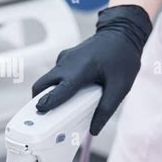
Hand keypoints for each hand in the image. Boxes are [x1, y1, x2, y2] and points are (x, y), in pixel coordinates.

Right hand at [32, 4, 151, 134]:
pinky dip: (58, 86)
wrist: (122, 32)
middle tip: (43, 118)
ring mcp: (64, 59)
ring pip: (48, 80)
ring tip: (60, 109)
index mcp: (81, 69)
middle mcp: (67, 63)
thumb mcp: (121, 86)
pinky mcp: (65, 58)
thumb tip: (94, 129)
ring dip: (50, 94)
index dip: (49, 101)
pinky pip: (56, 75)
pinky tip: (72, 93)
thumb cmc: (122, 57)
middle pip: (43, 84)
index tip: (38, 110)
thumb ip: (107, 108)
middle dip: (39, 100)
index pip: (60, 88)